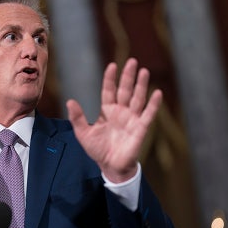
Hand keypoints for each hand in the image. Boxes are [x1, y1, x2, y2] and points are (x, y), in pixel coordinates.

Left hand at [67, 58, 161, 182]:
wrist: (110, 167)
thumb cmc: (98, 150)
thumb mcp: (83, 134)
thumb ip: (77, 118)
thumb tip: (70, 101)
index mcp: (107, 111)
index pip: (109, 91)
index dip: (110, 79)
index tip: (112, 65)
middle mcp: (121, 112)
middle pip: (125, 90)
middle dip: (128, 76)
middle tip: (132, 61)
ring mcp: (132, 119)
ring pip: (138, 98)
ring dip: (141, 85)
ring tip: (144, 71)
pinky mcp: (141, 128)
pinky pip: (148, 114)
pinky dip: (153, 104)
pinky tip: (157, 93)